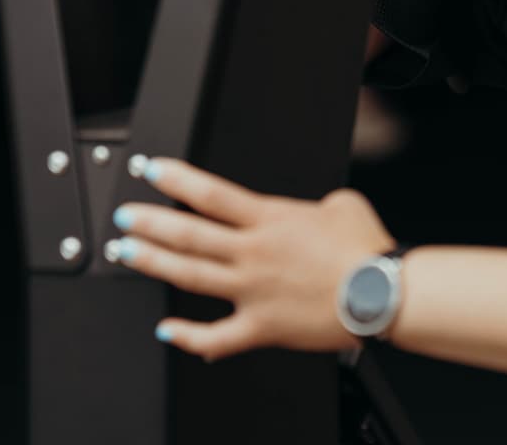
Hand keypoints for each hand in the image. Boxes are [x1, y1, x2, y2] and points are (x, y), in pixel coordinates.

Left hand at [112, 157, 392, 359]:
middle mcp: (254, 253)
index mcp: (272, 219)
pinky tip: (167, 331)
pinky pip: (216, 336)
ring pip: (190, 275)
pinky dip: (188, 336)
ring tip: (126, 255)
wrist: (382, 292)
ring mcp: (252, 290)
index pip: (212, 194)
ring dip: (153, 264)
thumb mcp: (343, 202)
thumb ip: (317, 203)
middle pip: (189, 234)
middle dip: (149, 223)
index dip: (176, 180)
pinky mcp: (260, 326)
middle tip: (124, 218)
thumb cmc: (367, 249)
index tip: (151, 171)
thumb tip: (315, 210)